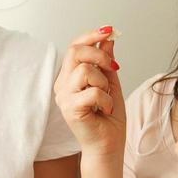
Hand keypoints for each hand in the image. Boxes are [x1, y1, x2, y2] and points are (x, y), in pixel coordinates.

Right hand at [53, 26, 125, 157]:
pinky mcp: (70, 109)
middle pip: (75, 52)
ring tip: (107, 98)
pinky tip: (106, 110)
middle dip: (100, 55)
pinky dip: (106, 99)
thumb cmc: (108, 120)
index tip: (109, 31)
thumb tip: (108, 39)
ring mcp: (64, 97)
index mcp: (70, 77)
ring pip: (85, 70)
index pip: (74, 47)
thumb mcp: (111, 84)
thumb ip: (106, 63)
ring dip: (103, 82)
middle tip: (114, 68)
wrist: (108, 147)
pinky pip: (92, 91)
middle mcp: (63, 85)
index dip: (91, 36)